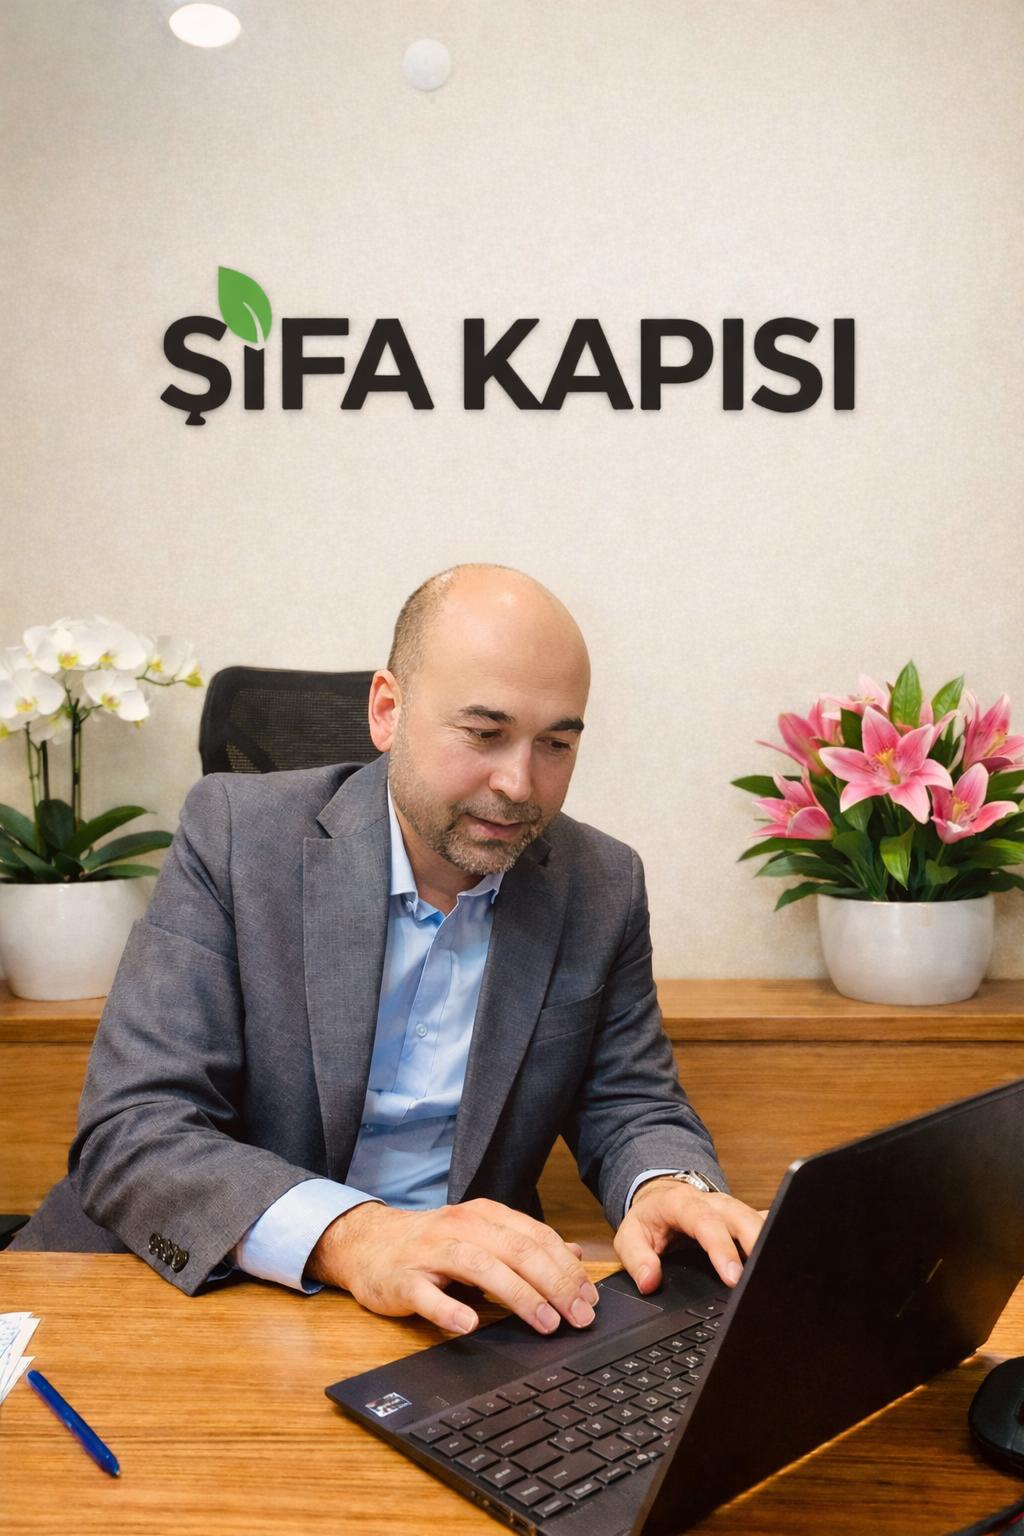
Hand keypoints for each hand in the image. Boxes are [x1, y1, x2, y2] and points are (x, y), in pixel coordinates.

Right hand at [307, 1197, 596, 1336]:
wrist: (368, 1243)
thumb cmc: (432, 1245)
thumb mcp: (482, 1237)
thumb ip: (526, 1244)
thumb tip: (575, 1255)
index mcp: (484, 1215)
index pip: (535, 1237)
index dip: (567, 1268)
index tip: (590, 1299)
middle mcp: (460, 1226)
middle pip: (516, 1250)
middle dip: (554, 1284)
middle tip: (579, 1316)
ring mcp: (430, 1251)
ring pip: (481, 1267)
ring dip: (518, 1295)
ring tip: (546, 1323)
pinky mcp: (402, 1278)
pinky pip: (427, 1294)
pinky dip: (448, 1309)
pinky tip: (469, 1324)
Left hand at [614, 1177, 766, 1295]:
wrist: (662, 1196)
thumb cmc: (650, 1219)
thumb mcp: (631, 1234)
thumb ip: (636, 1258)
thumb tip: (649, 1282)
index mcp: (683, 1204)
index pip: (705, 1223)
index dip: (721, 1249)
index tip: (733, 1277)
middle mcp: (713, 1203)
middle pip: (741, 1216)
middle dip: (757, 1243)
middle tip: (765, 1277)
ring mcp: (732, 1210)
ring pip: (758, 1220)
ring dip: (770, 1242)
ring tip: (781, 1273)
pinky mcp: (744, 1219)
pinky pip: (765, 1224)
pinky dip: (778, 1238)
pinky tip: (790, 1257)